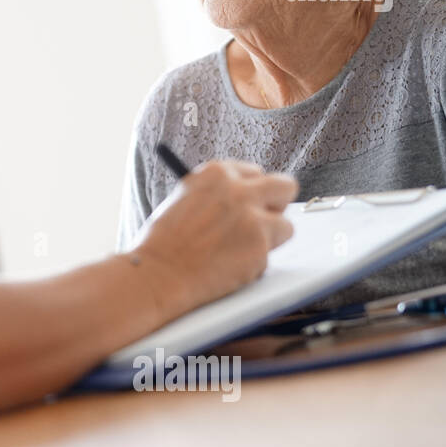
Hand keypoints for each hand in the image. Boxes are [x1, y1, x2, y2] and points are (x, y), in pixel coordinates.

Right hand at [128, 160, 297, 321]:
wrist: (159, 273)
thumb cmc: (164, 242)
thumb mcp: (186, 200)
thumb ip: (217, 195)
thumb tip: (247, 200)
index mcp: (216, 173)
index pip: (255, 172)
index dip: (252, 191)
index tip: (248, 203)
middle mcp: (238, 190)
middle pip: (284, 187)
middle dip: (279, 205)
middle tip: (268, 220)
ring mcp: (253, 218)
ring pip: (286, 226)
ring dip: (269, 239)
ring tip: (239, 251)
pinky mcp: (261, 246)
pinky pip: (270, 255)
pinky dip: (255, 263)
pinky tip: (229, 267)